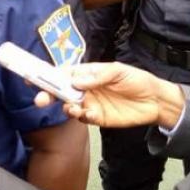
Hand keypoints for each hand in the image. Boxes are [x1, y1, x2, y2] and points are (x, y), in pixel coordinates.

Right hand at [34, 62, 184, 128]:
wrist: (156, 101)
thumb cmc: (136, 79)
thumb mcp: (118, 71)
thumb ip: (97, 76)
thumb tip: (76, 81)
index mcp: (86, 74)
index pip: (63, 74)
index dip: (48, 75)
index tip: (34, 77)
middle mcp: (84, 89)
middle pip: (60, 91)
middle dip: (48, 95)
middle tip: (40, 100)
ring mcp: (89, 103)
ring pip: (69, 106)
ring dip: (66, 107)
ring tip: (71, 108)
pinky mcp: (97, 118)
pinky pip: (83, 118)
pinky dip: (81, 116)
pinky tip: (86, 114)